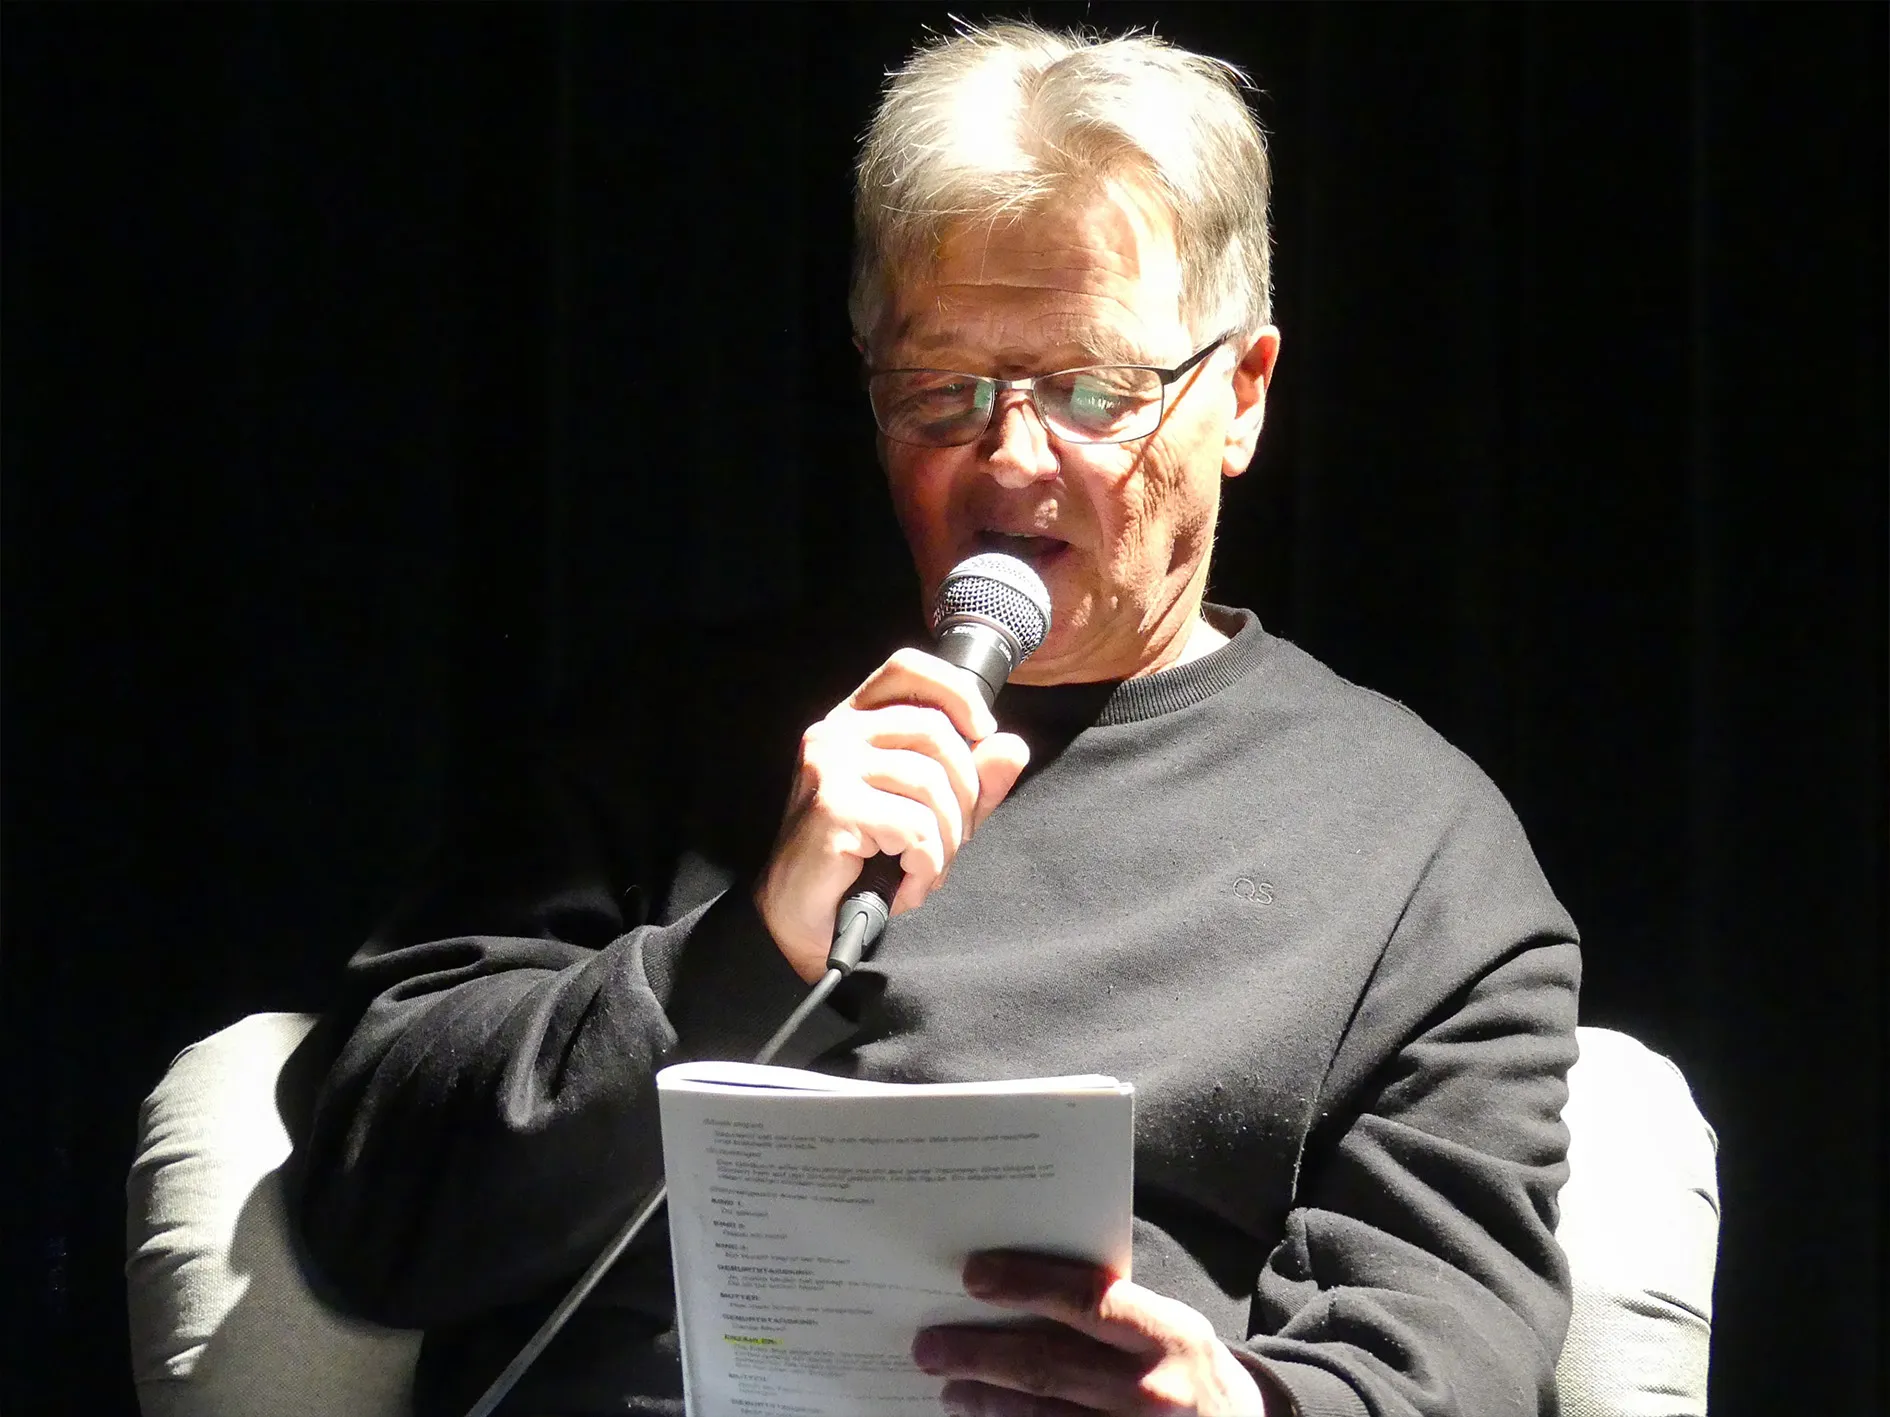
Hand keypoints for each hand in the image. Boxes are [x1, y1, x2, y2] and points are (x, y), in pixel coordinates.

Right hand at [754, 648, 1030, 980]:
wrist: (803, 919)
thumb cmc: (861, 864)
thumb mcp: (928, 814)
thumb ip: (971, 780)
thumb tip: (1012, 747)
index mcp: (855, 722)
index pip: (908, 669)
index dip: (956, 690)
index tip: (984, 730)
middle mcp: (836, 733)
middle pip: (936, 732)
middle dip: (964, 794)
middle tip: (950, 840)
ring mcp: (830, 766)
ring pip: (930, 784)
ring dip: (945, 841)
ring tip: (924, 869)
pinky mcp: (833, 807)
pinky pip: (914, 827)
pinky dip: (925, 865)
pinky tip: (906, 885)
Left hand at [912, 1251, 1267, 1415]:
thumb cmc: (1188, 1369)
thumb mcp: (1170, 1327)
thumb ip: (1113, 1309)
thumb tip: (1021, 1285)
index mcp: (1168, 1334)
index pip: (1088, 1300)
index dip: (1027, 1284)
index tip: (973, 1276)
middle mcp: (1154, 1390)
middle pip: (1050, 1366)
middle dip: (981, 1354)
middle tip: (930, 1346)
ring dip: (987, 1404)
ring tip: (950, 1390)